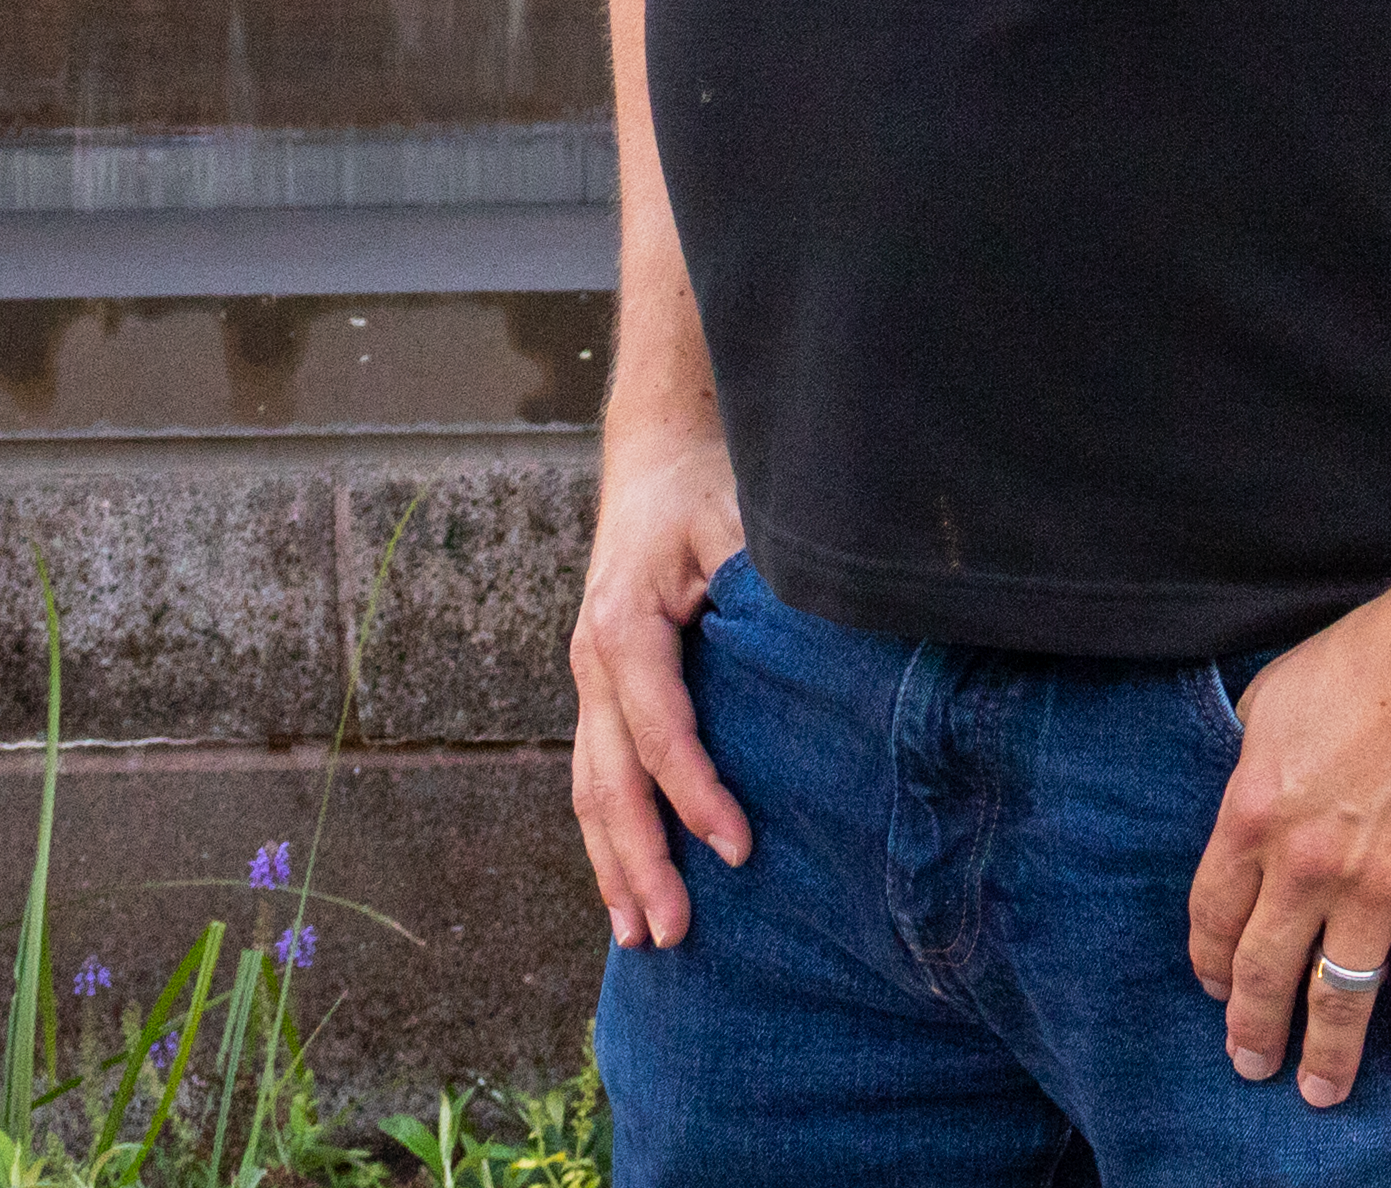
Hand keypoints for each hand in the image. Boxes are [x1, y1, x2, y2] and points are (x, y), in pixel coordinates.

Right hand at [568, 435, 751, 947]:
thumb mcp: (735, 518)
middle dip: (640, 859)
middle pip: (609, 779)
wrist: (655, 455)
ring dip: (614, 865)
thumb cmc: (703, 488)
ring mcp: (590, 681)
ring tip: (642, 936)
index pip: (658, 728)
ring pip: (592, 790)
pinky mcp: (603, 691)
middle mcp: (594, 661)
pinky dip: (610, 836)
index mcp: (625, 625)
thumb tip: (801, 640)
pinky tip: (628, 888)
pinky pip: (598, 775)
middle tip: (675, 931)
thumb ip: (756, 579)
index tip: (738, 847)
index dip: (695, 792)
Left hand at [1185, 583, 1390, 1108]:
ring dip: (1326, 1054)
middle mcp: (1306, 866)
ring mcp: (1379, 891)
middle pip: (1264, 972)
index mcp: (1254, 812)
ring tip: (1320, 1090)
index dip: (1210, 963)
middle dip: (1254, 1028)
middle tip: (1252, 1063)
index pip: (1213, 915)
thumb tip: (1249, 805)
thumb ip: (1251, 759)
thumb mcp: (1276, 694)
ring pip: (1339, 998)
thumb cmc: (1371, 657)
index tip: (1216, 989)